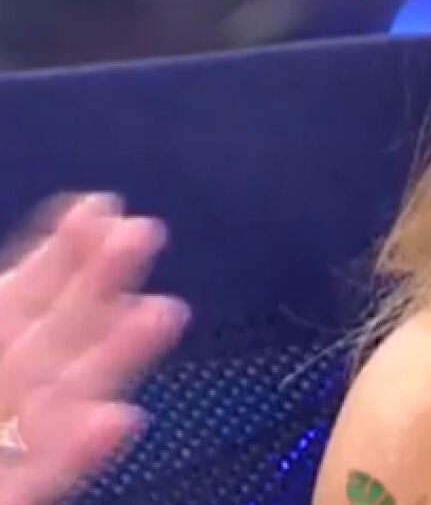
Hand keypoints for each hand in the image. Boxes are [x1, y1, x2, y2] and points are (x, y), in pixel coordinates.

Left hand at [0, 194, 189, 504]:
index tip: (99, 208)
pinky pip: (47, 474)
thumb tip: (27, 268)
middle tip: (141, 237)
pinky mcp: (14, 494)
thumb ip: (0, 315)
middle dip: (99, 286)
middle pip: (55, 338)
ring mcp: (7, 451)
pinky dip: (80, 450)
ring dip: (115, 358)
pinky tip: (120, 421)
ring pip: (66, 400)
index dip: (58, 255)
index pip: (19, 300)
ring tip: (160, 314)